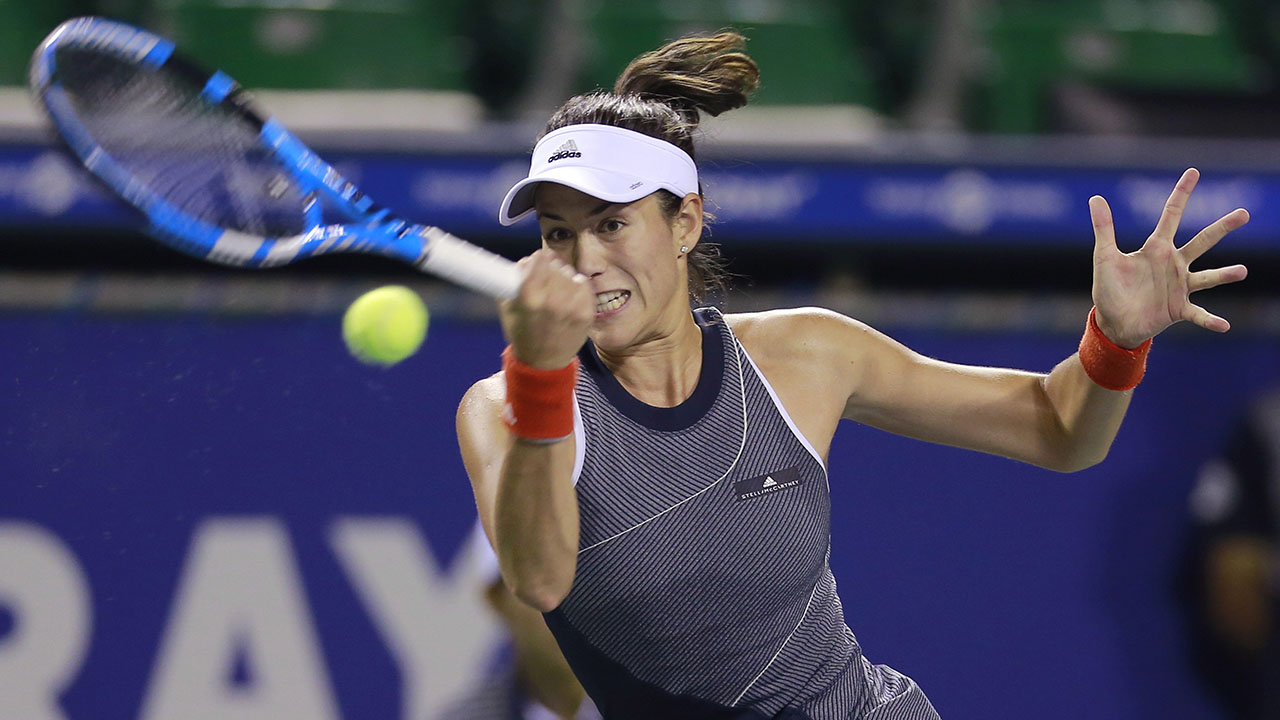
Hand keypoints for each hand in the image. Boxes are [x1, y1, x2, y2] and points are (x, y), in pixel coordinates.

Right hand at [499, 249, 594, 368]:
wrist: (544, 363)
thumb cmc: (523, 334)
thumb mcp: (508, 307)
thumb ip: (513, 280)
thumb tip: (527, 261)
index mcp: (529, 298)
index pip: (539, 259)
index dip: (536, 261)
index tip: (536, 265)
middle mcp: (552, 301)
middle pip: (554, 265)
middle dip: (548, 271)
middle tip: (544, 283)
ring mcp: (572, 308)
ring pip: (569, 274)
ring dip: (562, 279)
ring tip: (556, 294)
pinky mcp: (586, 313)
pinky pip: (582, 284)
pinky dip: (576, 287)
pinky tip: (568, 299)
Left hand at [1089, 168, 1248, 347]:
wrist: (1113, 322)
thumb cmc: (1110, 288)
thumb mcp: (1105, 256)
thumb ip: (1104, 228)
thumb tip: (1096, 197)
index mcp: (1156, 248)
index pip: (1171, 215)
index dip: (1181, 193)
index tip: (1193, 172)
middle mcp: (1173, 264)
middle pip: (1202, 241)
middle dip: (1222, 227)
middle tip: (1244, 213)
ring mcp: (1180, 287)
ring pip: (1207, 277)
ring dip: (1224, 275)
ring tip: (1241, 271)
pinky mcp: (1179, 310)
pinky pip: (1198, 314)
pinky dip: (1210, 320)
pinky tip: (1224, 325)